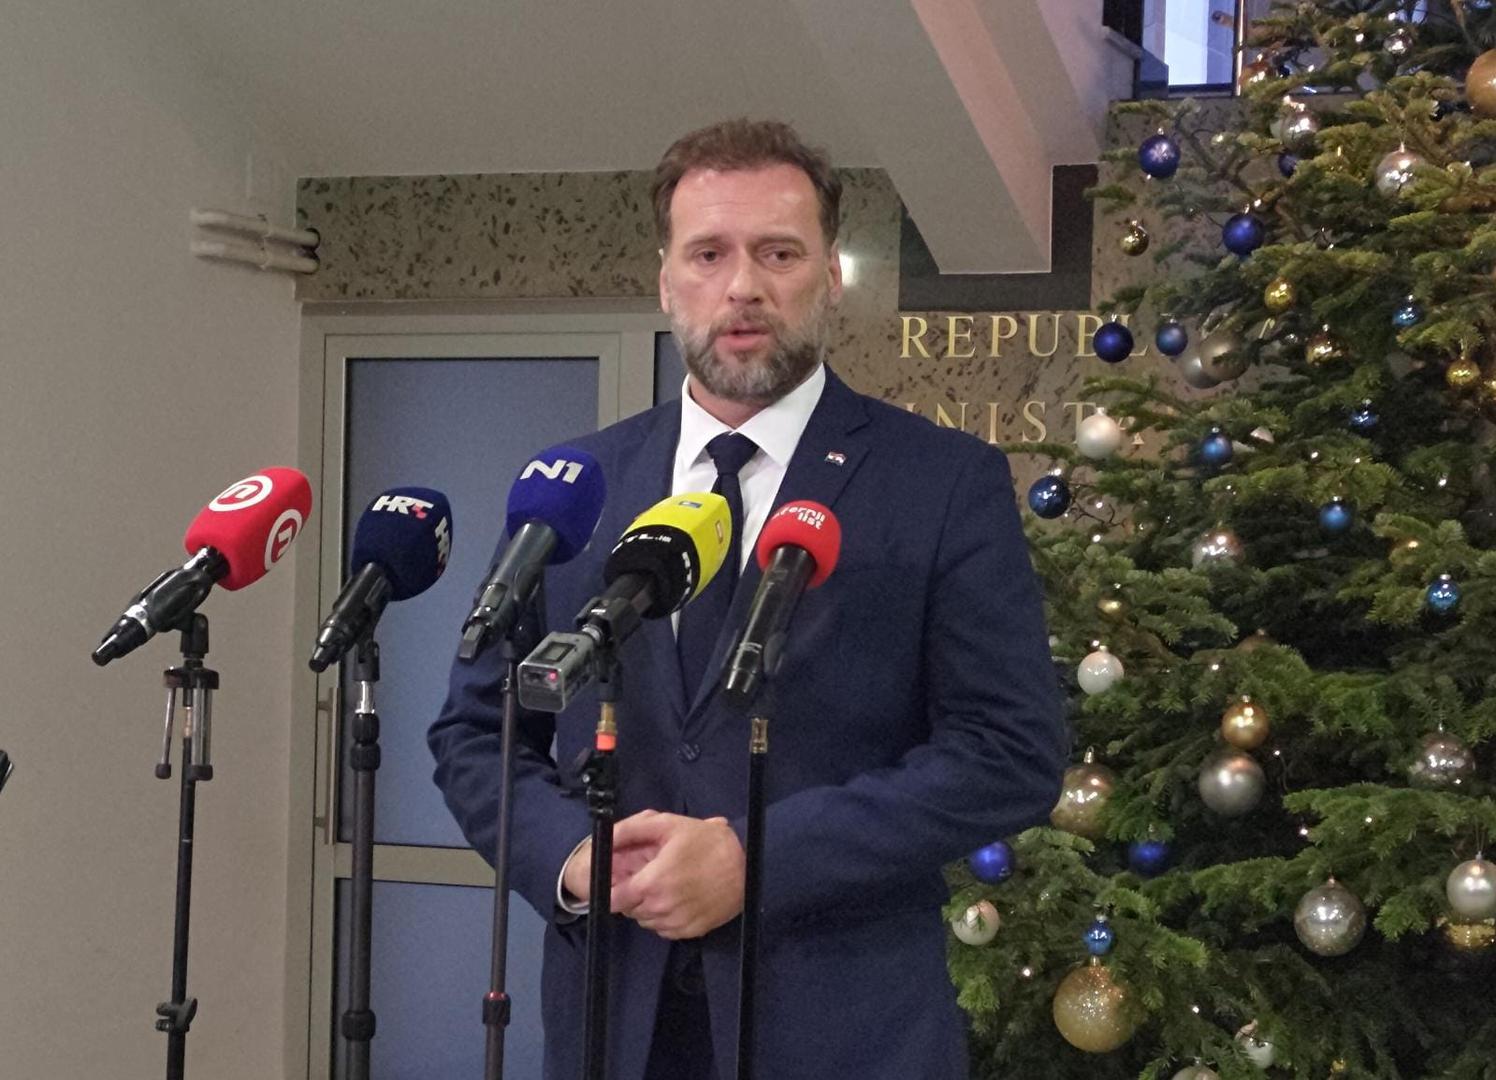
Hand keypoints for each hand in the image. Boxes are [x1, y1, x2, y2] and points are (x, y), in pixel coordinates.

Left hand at [610, 812, 744, 939]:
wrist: (747, 864)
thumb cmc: (706, 842)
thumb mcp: (667, 824)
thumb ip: (630, 830)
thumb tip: (603, 838)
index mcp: (652, 883)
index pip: (612, 900)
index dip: (611, 890)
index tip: (620, 879)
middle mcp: (661, 908)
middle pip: (629, 910)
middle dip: (632, 894)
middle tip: (649, 875)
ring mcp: (677, 922)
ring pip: (646, 920)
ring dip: (648, 906)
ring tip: (665, 884)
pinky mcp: (692, 931)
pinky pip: (665, 929)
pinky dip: (665, 916)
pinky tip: (677, 897)